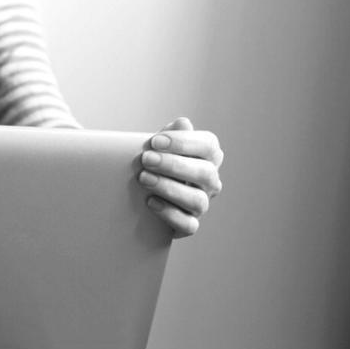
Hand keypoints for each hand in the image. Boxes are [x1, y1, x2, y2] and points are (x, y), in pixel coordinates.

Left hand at [138, 117, 223, 237]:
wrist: (139, 198)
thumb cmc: (154, 165)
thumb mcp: (159, 147)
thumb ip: (170, 134)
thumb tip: (182, 123)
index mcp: (208, 156)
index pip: (208, 146)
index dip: (182, 142)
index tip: (155, 141)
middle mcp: (210, 181)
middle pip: (204, 173)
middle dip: (173, 165)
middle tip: (146, 159)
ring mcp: (201, 204)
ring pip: (197, 200)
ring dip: (169, 188)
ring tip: (144, 179)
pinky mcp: (189, 225)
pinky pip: (188, 224)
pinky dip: (169, 214)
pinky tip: (150, 202)